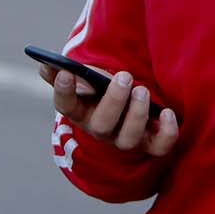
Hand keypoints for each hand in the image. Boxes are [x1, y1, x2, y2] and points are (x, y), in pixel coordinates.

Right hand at [39, 64, 178, 156]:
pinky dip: (166, 133)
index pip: (66, 106)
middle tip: (124, 76)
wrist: (132, 104)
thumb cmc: (105, 88)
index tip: (66, 72)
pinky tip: (168, 112)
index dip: (64, 92)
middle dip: (113, 101)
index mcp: (81, 111)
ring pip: (128, 139)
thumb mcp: (86, 78)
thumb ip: (67, 72)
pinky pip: (160, 147)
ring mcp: (125, 139)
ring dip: (136, 114)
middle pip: (101, 126)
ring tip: (142, 91)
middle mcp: (101, 130)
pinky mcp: (151, 144)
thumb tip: (46, 66)